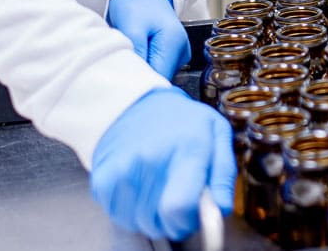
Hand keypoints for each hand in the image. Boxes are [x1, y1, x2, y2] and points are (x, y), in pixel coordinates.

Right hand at [90, 88, 234, 240]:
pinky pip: (121, 218)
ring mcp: (123, 170)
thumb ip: (224, 175)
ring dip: (153, 216)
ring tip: (158, 189)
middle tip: (177, 198)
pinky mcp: (103, 180)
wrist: (135, 104)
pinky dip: (133, 211)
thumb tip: (221, 209)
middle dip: (175, 221)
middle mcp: (151, 160)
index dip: (190, 220)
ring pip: (141, 224)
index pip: (180, 207)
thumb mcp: (217, 133)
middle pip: (162, 223)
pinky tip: (140, 189)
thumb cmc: (182, 122)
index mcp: (187, 149)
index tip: (194, 211)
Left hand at [107, 0, 189, 79]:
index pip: (160, 80)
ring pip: (158, 75)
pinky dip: (145, 65)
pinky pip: (157, 68)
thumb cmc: (135, 3)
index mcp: (174, 44)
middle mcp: (182, 52)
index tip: (122, 78)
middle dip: (140, 78)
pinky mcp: (172, 55)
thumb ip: (137, 54)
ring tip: (129, 55)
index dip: (140, 83)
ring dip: (142, 71)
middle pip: (161, 79)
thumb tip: (137, 80)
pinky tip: (137, 54)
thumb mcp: (131, 26)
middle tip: (122, 65)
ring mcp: (179, 54)